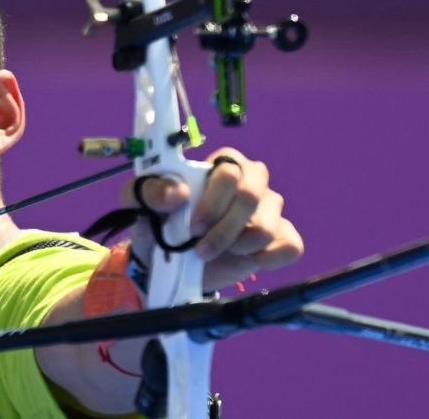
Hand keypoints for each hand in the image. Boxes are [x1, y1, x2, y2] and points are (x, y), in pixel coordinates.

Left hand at [124, 147, 303, 289]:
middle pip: (253, 196)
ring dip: (235, 247)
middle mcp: (251, 182)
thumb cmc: (158, 221)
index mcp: (220, 165)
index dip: (213, 201)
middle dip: (224, 228)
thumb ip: (150, 190)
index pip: (229, 170)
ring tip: (215, 251)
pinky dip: (266, 258)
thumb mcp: (138, 202)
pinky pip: (290, 246)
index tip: (193, 227)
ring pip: (266, 228)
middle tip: (201, 247)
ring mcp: (269, 210)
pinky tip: (244, 259)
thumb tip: (178, 192)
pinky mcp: (280, 238)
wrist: (167, 262)